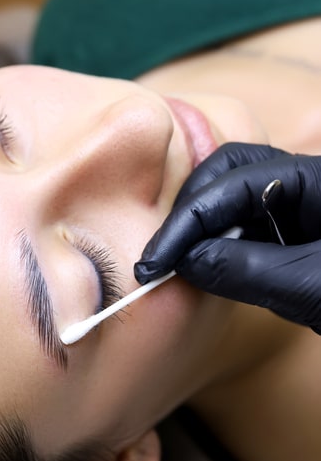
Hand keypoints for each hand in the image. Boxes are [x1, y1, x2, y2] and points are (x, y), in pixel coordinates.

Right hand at [134, 142, 320, 332]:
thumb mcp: (311, 285)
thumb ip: (246, 270)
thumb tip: (185, 262)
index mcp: (316, 178)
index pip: (231, 183)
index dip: (186, 222)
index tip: (155, 261)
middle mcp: (304, 185)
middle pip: (228, 174)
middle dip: (189, 211)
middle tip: (162, 255)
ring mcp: (302, 211)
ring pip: (236, 202)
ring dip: (203, 230)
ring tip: (177, 264)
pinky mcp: (298, 240)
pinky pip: (249, 231)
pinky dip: (221, 248)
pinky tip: (205, 269)